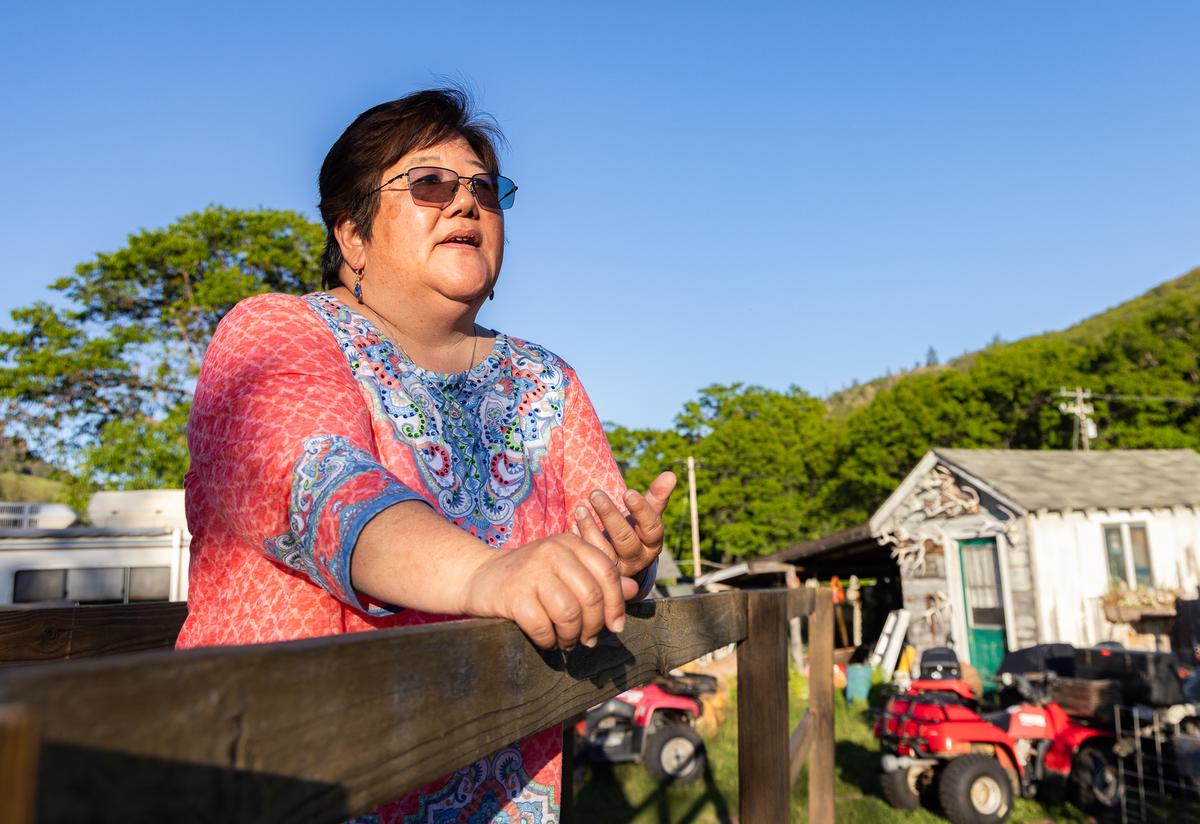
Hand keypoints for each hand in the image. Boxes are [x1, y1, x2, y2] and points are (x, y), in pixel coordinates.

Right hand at [460, 533, 637, 650]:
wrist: (479, 576)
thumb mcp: (566, 570)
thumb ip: (598, 577)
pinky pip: (543, 626)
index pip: (607, 571)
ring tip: (566, 641)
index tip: (615, 626)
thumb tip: (633, 590)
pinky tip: (546, 640)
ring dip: (571, 636)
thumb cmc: (530, 578)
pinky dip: (548, 641)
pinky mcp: (513, 594)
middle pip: (591, 595)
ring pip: (570, 614)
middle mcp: (553, 551)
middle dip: (594, 626)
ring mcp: (532, 572)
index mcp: (570, 543)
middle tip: (587, 639)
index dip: (616, 603)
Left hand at [573, 471, 676, 580]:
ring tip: (580, 509)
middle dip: (610, 515)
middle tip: (595, 493)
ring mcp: (617, 569)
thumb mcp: (647, 515)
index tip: (628, 492)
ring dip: (590, 528)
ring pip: (604, 552)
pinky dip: (580, 541)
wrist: (620, 560)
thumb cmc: (635, 529)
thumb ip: (657, 496)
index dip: (641, 511)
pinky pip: (588, 560)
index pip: (652, 528)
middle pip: (625, 539)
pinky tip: (573, 525)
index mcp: (652, 544)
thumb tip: (670, 474)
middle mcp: (637, 559)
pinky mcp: (598, 575)